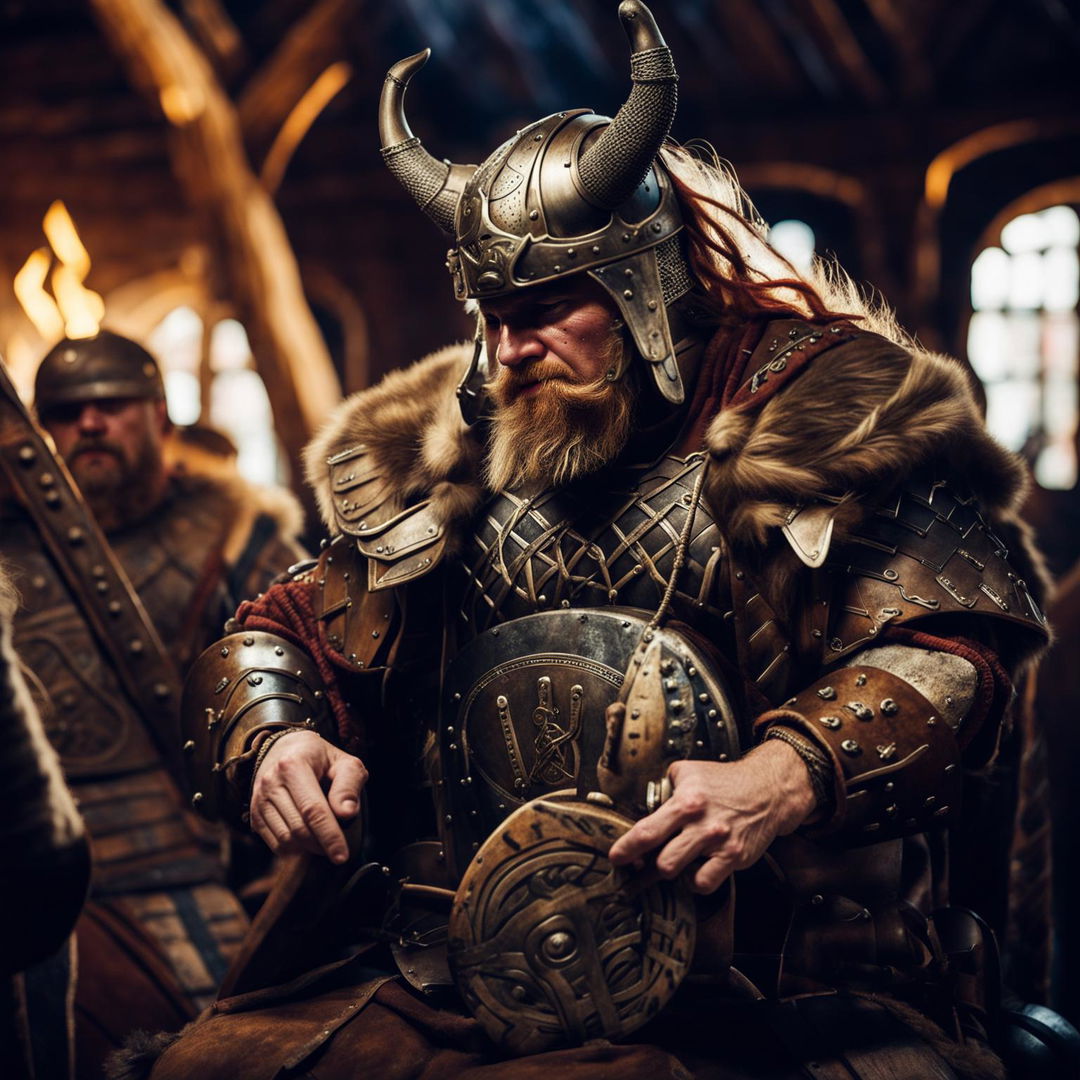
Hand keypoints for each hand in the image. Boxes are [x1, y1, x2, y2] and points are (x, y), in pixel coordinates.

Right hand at [249, 730, 366, 863]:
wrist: (287, 750)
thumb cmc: (322, 759)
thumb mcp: (345, 762)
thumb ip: (349, 785)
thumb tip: (347, 813)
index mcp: (293, 766)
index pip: (312, 809)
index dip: (329, 835)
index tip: (342, 856)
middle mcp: (270, 782)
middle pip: (298, 828)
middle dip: (321, 844)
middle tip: (338, 846)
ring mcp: (259, 800)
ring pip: (285, 840)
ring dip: (309, 848)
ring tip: (324, 840)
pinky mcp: (254, 815)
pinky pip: (275, 844)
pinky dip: (295, 849)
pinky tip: (308, 840)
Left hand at [607, 740, 816, 893]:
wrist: (767, 790)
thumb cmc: (724, 781)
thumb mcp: (688, 772)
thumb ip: (664, 788)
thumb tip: (644, 804)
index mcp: (685, 802)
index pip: (648, 831)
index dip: (627, 849)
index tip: (615, 858)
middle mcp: (701, 824)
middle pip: (663, 861)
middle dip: (648, 866)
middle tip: (643, 864)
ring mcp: (718, 843)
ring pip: (681, 873)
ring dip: (672, 871)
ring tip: (673, 862)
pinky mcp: (734, 857)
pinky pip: (705, 883)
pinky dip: (696, 880)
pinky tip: (696, 868)